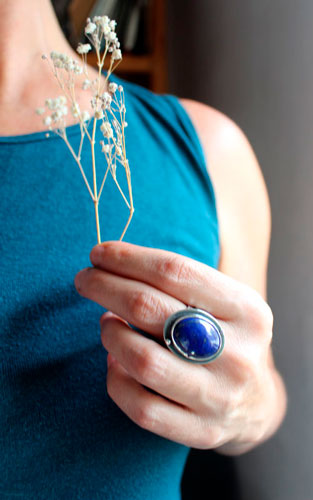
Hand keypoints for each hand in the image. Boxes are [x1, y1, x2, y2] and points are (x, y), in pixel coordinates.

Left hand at [74, 241, 284, 453]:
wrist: (257, 403)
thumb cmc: (227, 338)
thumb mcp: (225, 302)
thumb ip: (181, 282)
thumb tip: (112, 262)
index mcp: (247, 310)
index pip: (175, 272)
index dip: (128, 258)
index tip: (99, 254)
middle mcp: (238, 353)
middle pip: (150, 309)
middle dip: (105, 286)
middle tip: (84, 279)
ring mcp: (219, 396)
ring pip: (142, 360)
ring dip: (110, 334)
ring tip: (105, 322)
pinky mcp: (201, 431)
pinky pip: (141, 406)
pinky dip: (116, 379)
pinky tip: (115, 361)